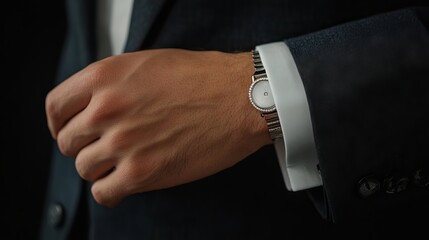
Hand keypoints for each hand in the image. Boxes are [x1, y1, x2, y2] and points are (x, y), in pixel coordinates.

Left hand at [46, 49, 270, 206]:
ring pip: (85, 169)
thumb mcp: (147, 65)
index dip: (59, 124)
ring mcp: (122, 143)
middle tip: (104, 147)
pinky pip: (104, 193)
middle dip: (84, 146)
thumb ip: (112, 85)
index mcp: (104, 78)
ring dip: (100, 168)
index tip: (67, 132)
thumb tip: (93, 107)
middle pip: (69, 142)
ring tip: (122, 163)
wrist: (240, 98)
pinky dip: (111, 191)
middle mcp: (106, 110)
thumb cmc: (202, 77)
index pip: (56, 107)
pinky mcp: (142, 173)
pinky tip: (125, 182)